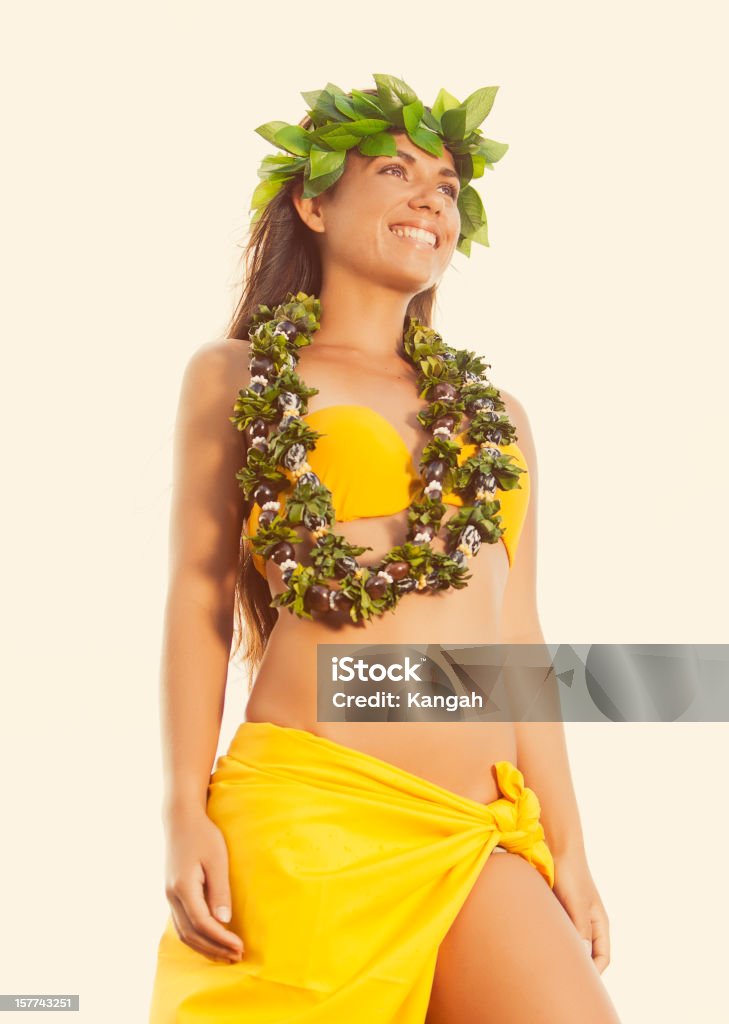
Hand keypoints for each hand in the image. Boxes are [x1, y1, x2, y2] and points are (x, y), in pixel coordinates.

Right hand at [164, 808, 243, 963]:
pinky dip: (197, 937)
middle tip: (236, 956)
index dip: (221, 939)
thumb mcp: (217, 859)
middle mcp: (172, 896)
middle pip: (191, 934)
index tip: (240, 947)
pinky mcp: (172, 894)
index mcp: (183, 888)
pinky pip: (182, 923)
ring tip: (226, 954)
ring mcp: (169, 896)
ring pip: (184, 933)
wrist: (181, 819)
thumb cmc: (202, 835)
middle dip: (214, 949)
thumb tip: (224, 920)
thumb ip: (219, 890)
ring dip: (205, 947)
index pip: (203, 924)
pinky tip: (211, 940)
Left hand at [552, 847, 610, 973]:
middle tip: (561, 978)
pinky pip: (558, 931)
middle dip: (577, 966)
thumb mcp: (577, 902)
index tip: (580, 982)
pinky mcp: (558, 909)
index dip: (595, 972)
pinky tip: (540, 944)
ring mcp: (573, 916)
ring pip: (571, 942)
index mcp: (599, 923)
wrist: (557, 848)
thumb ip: (581, 929)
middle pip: (587, 953)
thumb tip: (582, 957)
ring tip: (549, 964)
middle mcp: (588, 922)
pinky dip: (552, 939)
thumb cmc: (571, 874)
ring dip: (563, 952)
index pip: (603, 956)